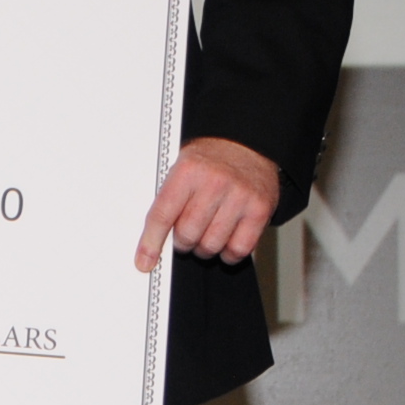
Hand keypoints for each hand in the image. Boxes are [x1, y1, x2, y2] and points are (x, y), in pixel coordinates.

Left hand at [135, 136, 281, 271]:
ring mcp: (239, 197)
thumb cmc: (211, 160)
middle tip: (186, 234)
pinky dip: (228, 254)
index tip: (145, 261)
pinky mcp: (259, 210)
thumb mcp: (182, 167)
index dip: (151, 243)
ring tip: (206, 234)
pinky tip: (225, 242)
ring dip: (204, 248)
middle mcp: (214, 183)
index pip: (162, 215)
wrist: (247, 142)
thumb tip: (151, 240)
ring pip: (211, 245)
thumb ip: (168, 200)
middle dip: (182, 242)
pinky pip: (239, 249)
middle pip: (187, 235)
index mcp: (188, 170)